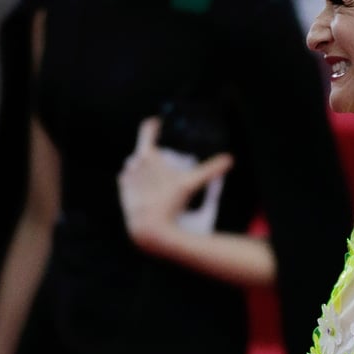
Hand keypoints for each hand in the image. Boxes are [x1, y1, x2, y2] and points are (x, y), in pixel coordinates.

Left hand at [118, 116, 232, 249]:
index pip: (147, 129)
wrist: (149, 228)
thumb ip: (210, 170)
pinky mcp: (123, 189)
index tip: (160, 124)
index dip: (155, 124)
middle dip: (157, 153)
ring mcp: (127, 176)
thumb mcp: (192, 184)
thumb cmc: (170, 204)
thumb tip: (229, 159)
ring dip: (148, 167)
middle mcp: (133, 162)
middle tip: (170, 164)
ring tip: (161, 179)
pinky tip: (151, 190)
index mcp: (147, 155)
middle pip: (146, 149)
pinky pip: (132, 178)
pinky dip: (140, 180)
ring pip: (138, 163)